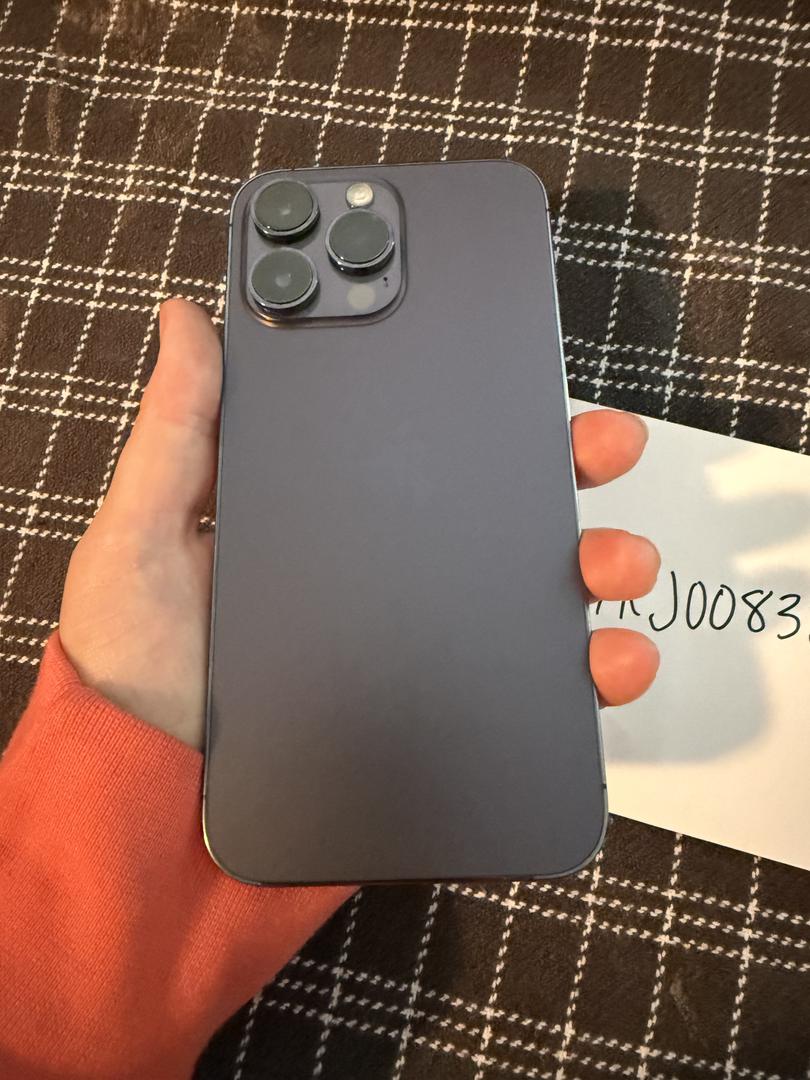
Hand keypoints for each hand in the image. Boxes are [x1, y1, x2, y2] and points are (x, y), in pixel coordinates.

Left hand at [60, 299, 658, 751]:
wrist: (155, 804)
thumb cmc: (133, 665)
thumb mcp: (139, 536)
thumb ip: (175, 436)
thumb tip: (188, 318)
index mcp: (324, 513)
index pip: (411, 442)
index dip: (472, 398)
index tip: (516, 358)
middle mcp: (384, 570)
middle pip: (493, 507)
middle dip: (566, 467)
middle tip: (603, 444)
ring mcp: (417, 641)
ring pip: (531, 592)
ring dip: (597, 564)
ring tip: (615, 561)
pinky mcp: (438, 711)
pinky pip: (529, 687)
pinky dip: (589, 672)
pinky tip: (609, 658)